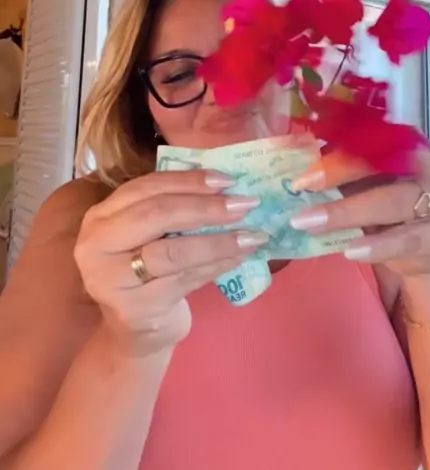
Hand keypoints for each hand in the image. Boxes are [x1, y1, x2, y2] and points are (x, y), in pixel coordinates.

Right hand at [74, 170, 264, 355]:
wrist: (137, 332)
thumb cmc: (148, 272)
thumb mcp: (148, 235)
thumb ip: (171, 207)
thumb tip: (224, 184)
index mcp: (100, 217)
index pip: (146, 188)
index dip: (188, 181)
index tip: (227, 179)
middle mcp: (95, 246)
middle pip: (157, 215)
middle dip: (206, 207)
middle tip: (244, 204)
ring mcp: (110, 280)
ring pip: (174, 251)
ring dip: (219, 240)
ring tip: (252, 234)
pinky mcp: (133, 309)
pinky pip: (184, 279)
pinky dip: (217, 265)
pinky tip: (241, 256)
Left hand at [290, 148, 429, 277]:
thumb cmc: (395, 208)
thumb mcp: (372, 184)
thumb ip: (346, 173)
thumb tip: (299, 167)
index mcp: (409, 143)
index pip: (370, 140)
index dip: (335, 153)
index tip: (303, 168)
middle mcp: (429, 165)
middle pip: (381, 165)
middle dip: (336, 176)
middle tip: (300, 189)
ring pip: (392, 202)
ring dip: (347, 213)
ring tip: (311, 223)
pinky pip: (407, 239)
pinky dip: (377, 246)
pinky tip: (351, 250)